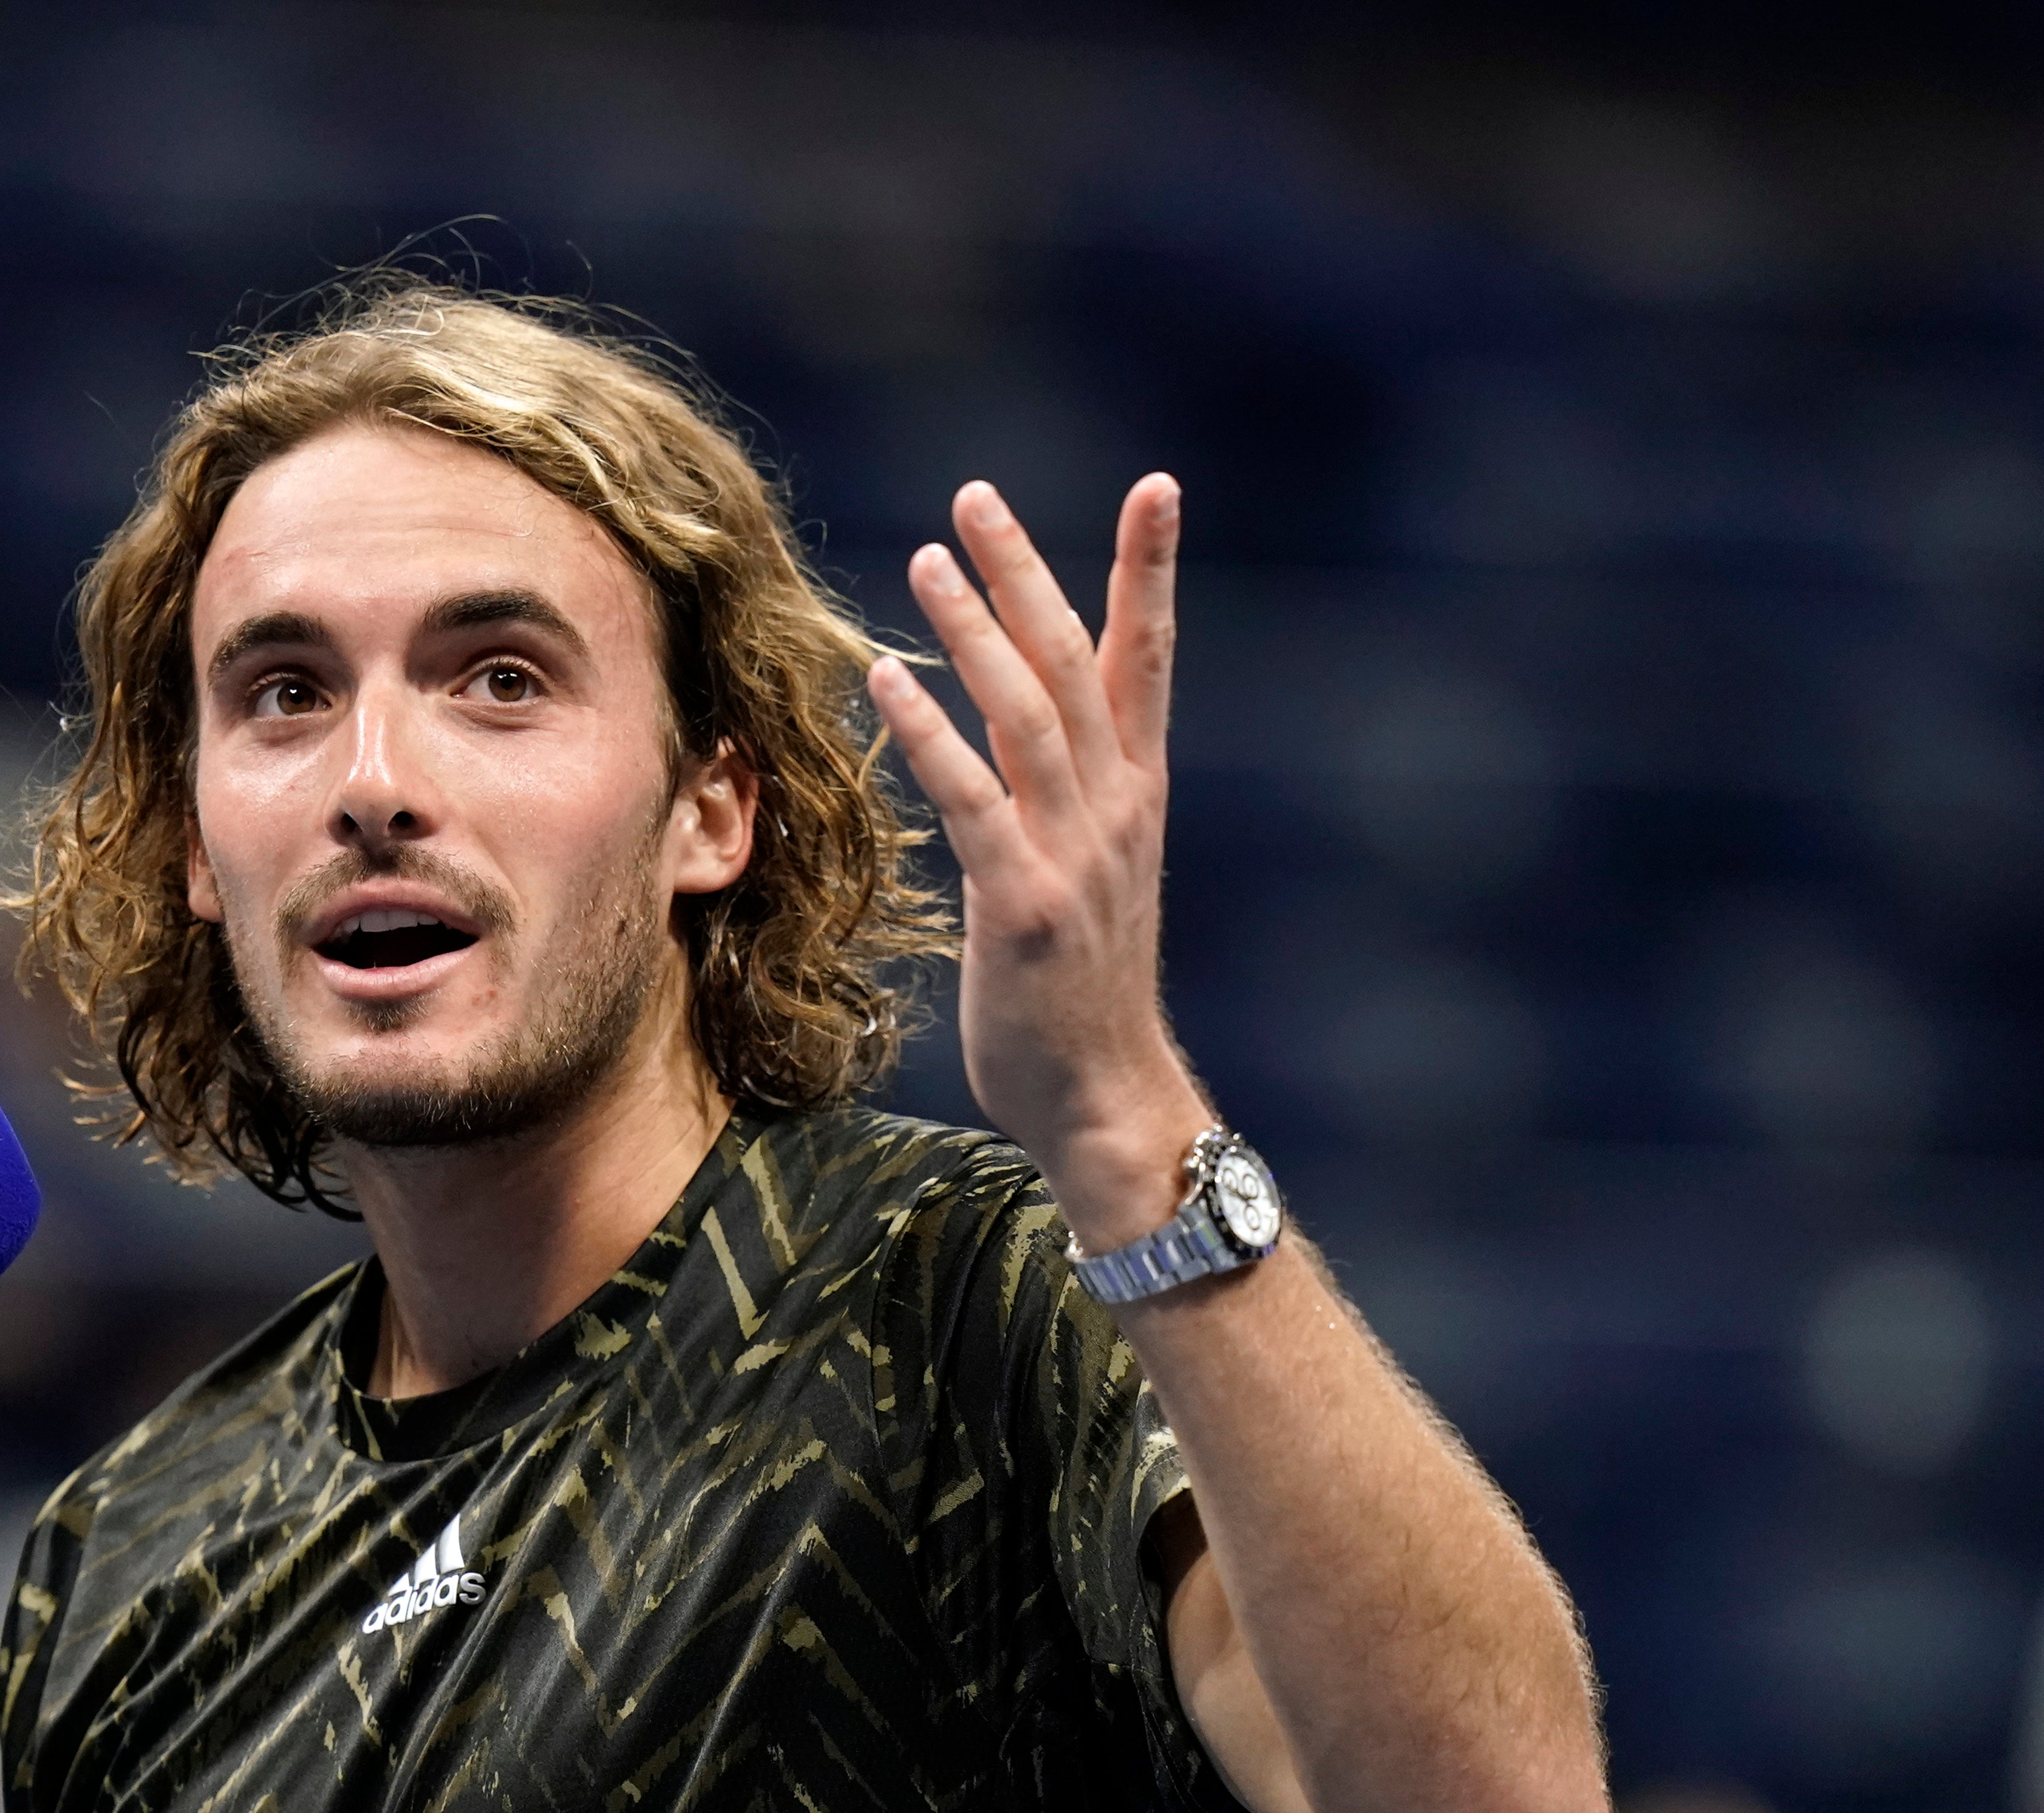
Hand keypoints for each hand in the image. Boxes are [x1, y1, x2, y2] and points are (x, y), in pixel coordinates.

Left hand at [866, 475, 1209, 1245]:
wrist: (1107, 1095)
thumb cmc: (1085, 987)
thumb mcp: (1096, 869)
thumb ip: (1075, 793)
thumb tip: (1040, 727)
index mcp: (1138, 792)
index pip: (1147, 657)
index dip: (1150, 569)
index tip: (1155, 486)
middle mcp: (1118, 807)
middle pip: (1076, 661)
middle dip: (1030, 572)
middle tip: (978, 496)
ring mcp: (1077, 854)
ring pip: (1030, 714)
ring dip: (977, 631)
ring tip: (930, 559)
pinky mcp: (1027, 904)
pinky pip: (976, 799)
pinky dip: (932, 733)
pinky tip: (888, 678)